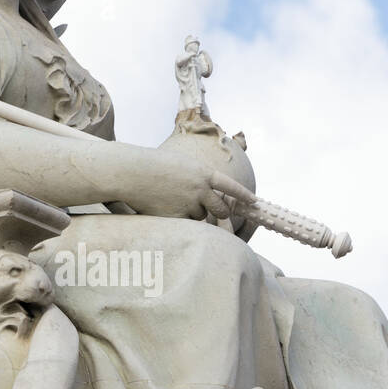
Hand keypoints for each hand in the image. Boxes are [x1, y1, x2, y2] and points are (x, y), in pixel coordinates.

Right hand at [122, 152, 252, 222]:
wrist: (133, 171)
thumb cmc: (154, 165)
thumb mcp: (182, 164)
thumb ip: (198, 177)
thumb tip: (209, 191)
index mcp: (204, 173)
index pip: (230, 186)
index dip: (243, 195)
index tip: (254, 202)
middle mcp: (201, 189)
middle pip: (221, 209)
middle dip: (219, 212)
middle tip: (213, 211)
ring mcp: (189, 204)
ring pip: (200, 217)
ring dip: (191, 212)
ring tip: (172, 199)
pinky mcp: (177, 217)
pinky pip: (184, 224)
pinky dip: (177, 219)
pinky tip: (164, 207)